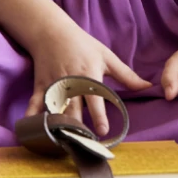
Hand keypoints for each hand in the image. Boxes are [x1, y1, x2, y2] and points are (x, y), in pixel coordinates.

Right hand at [25, 21, 150, 135]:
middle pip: (74, 109)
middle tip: (84, 145)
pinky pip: (35, 104)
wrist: (53, 32)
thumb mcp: (107, 57)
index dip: (99, 115)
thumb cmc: (84, 45)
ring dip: (59, 126)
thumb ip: (126, 75)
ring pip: (56, 110)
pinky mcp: (41, 86)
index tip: (103, 131)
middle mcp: (71, 82)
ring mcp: (54, 85)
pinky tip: (30, 132)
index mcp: (89, 75)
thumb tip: (147, 86)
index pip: (95, 98)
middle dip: (78, 127)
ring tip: (63, 144)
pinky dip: (32, 117)